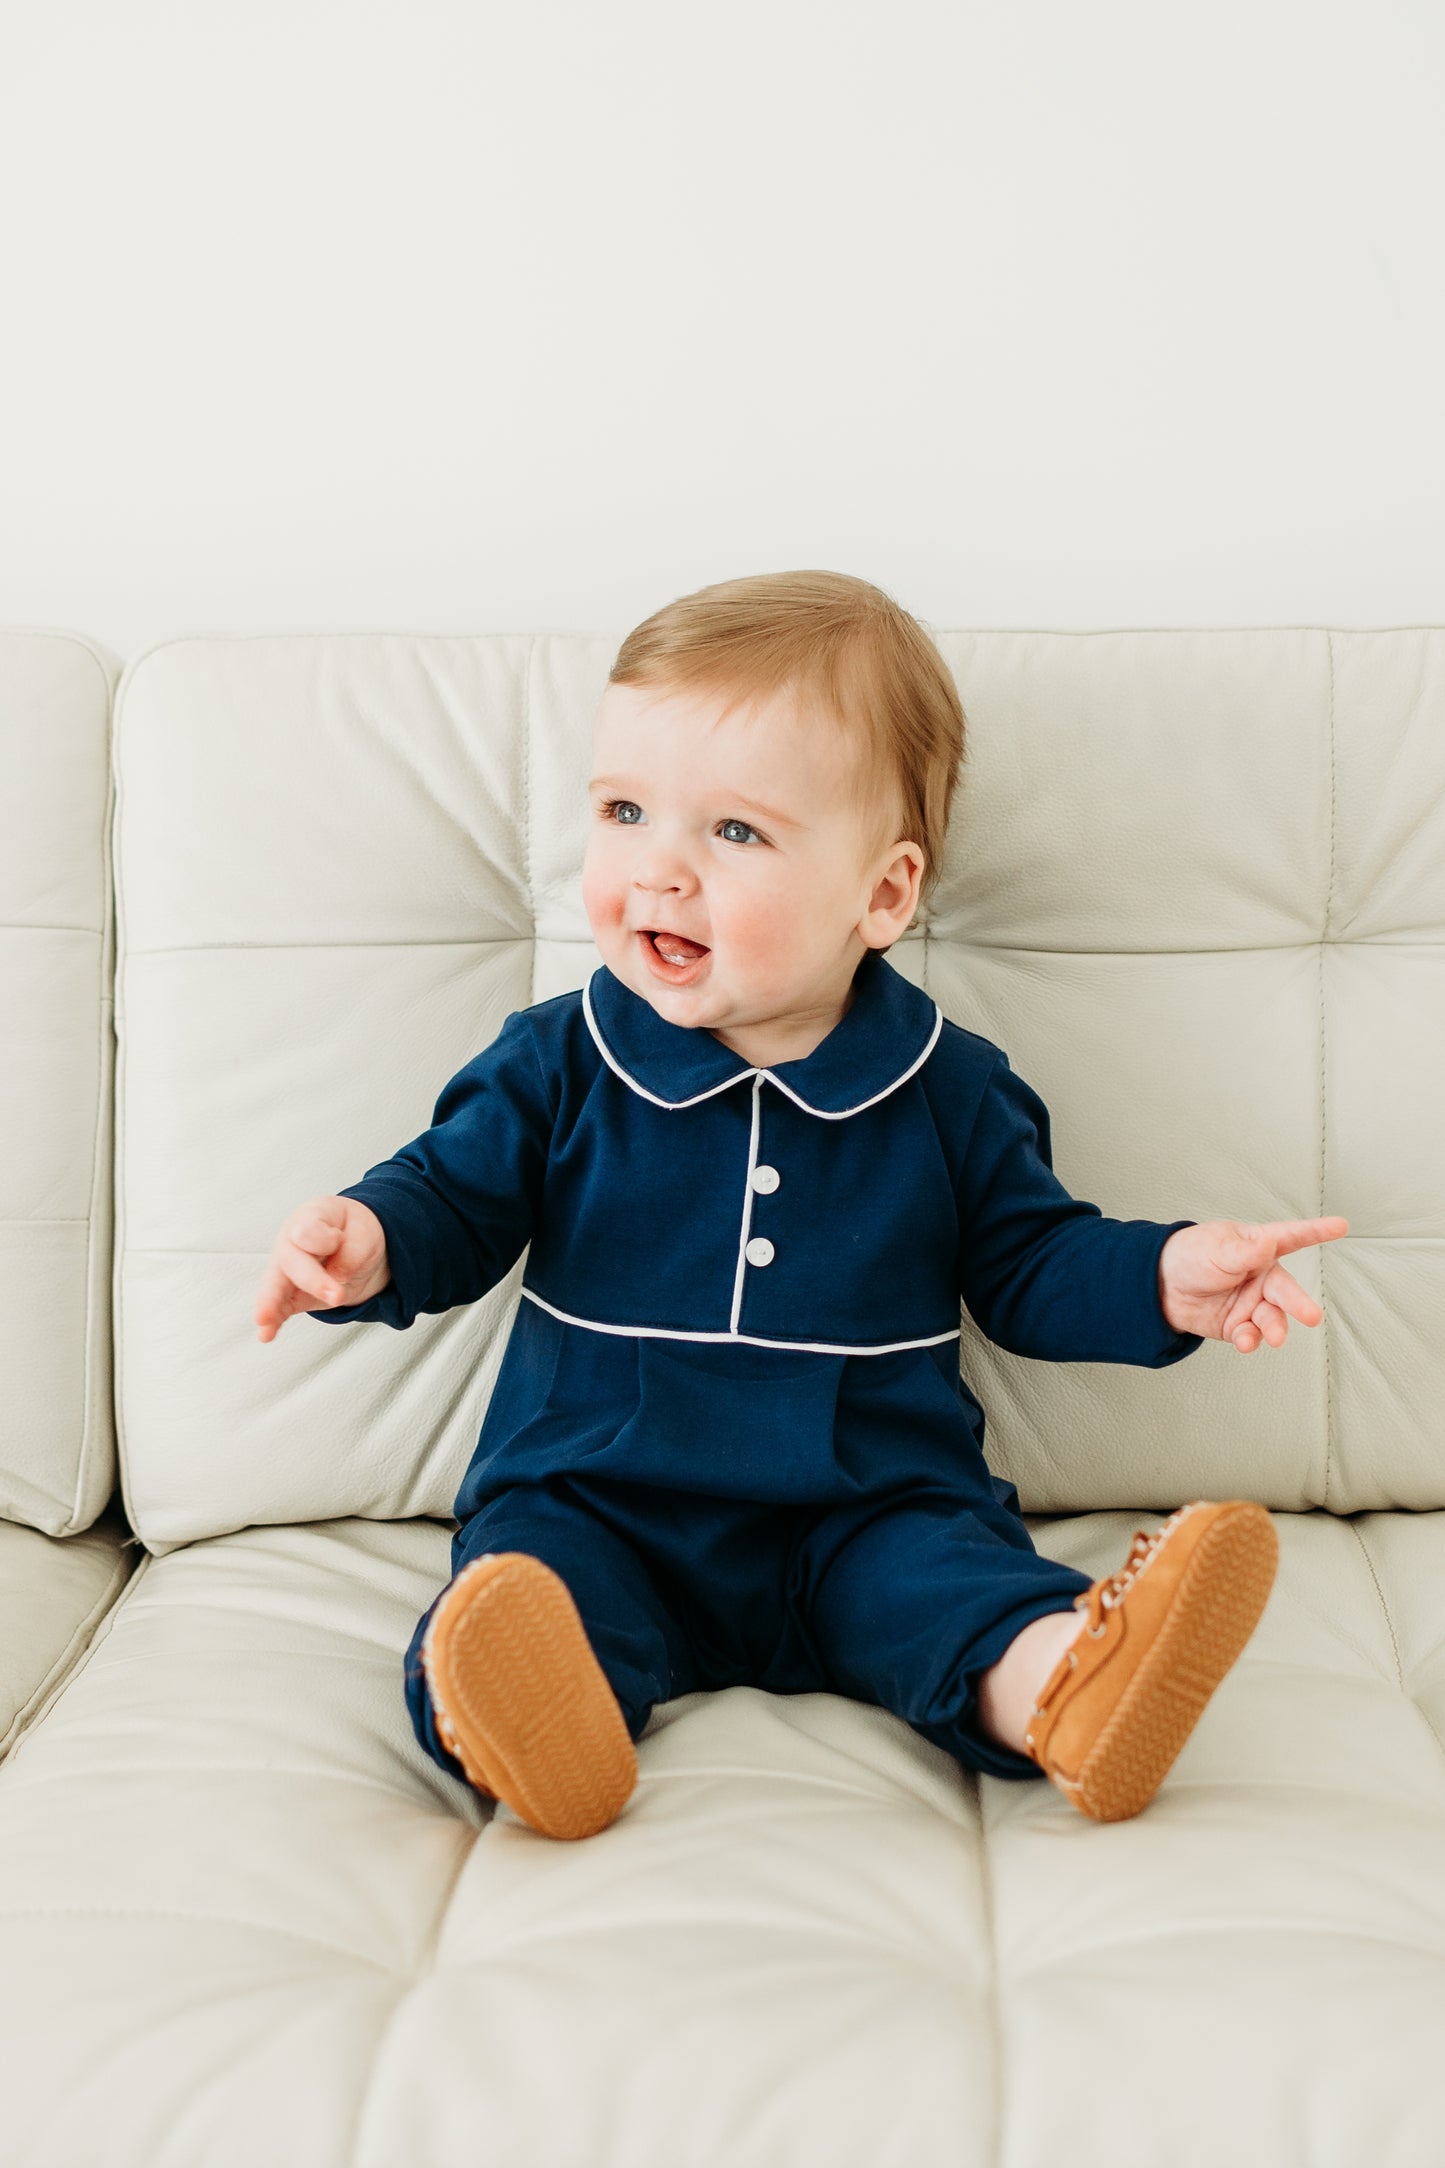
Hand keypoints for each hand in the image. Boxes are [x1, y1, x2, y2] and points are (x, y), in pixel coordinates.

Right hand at [254, 1195, 389, 1342]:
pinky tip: (266, 1334)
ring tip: (265, 1319)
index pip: (308, 1230)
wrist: (356, 1244)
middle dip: (314, 1280)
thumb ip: (354, 1249)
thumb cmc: (354, 1231)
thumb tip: (338, 1275)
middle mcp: (291, 1242)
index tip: (339, 1239)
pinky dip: (273, 1321)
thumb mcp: (365, 1231)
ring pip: (275, 1285)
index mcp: (309, 1218)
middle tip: (337, 1295)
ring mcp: (286, 1269)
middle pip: (293, 1261)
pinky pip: (278, 1307)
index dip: (326, 1239)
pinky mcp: (289, 1294)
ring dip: (272, 1303)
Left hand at [1158, 1217, 1349, 1351]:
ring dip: (1275, 1329)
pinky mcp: (1239, 1325)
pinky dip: (1250, 1340)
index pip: (1290, 1237)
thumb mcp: (1217, 1249)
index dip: (1316, 1231)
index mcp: (1258, 1247)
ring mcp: (1252, 1302)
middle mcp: (1261, 1276)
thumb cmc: (1191, 1256)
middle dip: (1299, 1304)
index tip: (1340, 1225)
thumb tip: (1267, 1242)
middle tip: (1311, 1316)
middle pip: (1286, 1290)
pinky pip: (1251, 1335)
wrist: (1159, 1287)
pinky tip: (1245, 1341)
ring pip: (1273, 1318)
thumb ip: (1244, 1252)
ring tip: (1275, 1338)